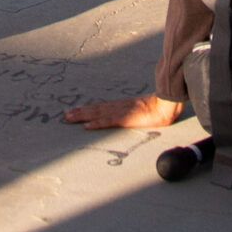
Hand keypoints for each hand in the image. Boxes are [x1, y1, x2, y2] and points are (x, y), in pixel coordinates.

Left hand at [64, 93, 185, 130]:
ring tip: (69, 118)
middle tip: (64, 114)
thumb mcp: (141, 112)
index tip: (73, 110)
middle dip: (79, 112)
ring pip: (98, 113)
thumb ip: (133, 113)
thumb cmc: (157, 109)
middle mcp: (118, 106)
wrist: (166, 106)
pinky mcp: (126, 118)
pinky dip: (97, 123)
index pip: (100, 107)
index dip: (86, 108)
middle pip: (95, 109)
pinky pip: (109, 121)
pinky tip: (87, 126)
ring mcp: (121, 111)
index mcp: (121, 105)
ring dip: (82, 116)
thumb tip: (129, 116)